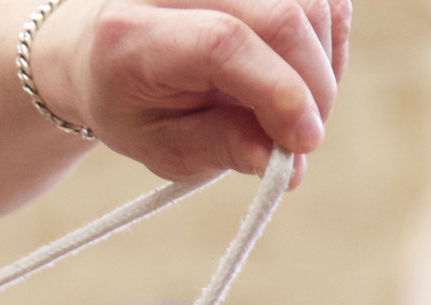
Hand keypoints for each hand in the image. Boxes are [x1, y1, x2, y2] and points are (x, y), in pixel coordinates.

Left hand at [35, 0, 349, 180]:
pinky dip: (327, 39)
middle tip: (304, 138)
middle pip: (278, 16)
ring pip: (310, 3)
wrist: (102, 46)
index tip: (304, 141)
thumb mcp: (159, 143)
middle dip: (312, 87)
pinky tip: (302, 72)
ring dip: (322, 65)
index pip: (222, 43)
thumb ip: (220, 148)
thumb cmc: (131, 102)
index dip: (278, 91)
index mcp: (132, 35)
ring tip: (295, 108)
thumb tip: (284, 163)